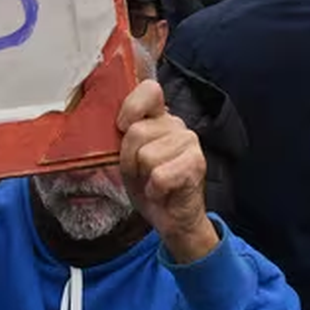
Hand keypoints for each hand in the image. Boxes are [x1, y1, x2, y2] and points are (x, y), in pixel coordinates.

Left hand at [117, 79, 217, 263]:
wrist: (172, 219)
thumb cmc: (147, 184)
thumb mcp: (128, 157)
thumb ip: (123, 134)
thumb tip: (114, 123)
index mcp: (159, 117)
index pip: (149, 90)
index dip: (131, 107)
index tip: (122, 128)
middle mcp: (176, 124)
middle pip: (137, 132)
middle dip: (129, 159)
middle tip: (140, 173)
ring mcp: (189, 141)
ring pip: (146, 155)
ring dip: (143, 177)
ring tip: (152, 182)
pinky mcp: (196, 163)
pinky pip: (159, 175)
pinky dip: (154, 191)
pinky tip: (162, 192)